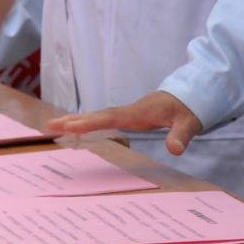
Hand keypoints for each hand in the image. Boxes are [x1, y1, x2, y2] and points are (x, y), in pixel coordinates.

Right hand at [41, 92, 205, 154]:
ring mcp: (128, 112)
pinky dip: (88, 121)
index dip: (91, 122)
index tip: (71, 126)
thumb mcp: (190, 123)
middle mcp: (129, 110)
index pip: (111, 117)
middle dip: (74, 120)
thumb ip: (182, 135)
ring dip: (77, 120)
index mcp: (139, 112)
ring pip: (98, 115)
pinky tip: (78, 126)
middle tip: (50, 125)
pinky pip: (104, 118)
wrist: (193, 94)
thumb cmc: (190, 109)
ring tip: (54, 126)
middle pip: (97, 115)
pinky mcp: (129, 115)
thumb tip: (175, 150)